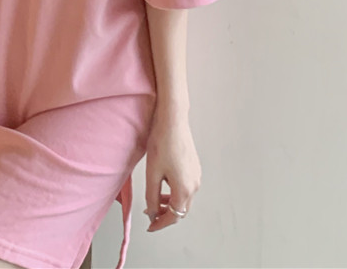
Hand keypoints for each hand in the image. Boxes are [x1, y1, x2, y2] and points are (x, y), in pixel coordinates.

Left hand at [144, 112, 200, 231]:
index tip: (150, 226)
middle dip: (166, 214)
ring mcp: (196, 175)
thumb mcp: (152, 173)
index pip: (173, 216)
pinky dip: (175, 192)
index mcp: (184, 189)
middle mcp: (194, 185)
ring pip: (184, 199)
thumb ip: (153, 197)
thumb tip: (153, 213)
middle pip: (182, 210)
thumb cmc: (162, 143)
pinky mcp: (195, 167)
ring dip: (171, 203)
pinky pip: (186, 187)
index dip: (160, 224)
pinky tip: (163, 184)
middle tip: (151, 213)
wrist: (173, 120)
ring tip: (155, 199)